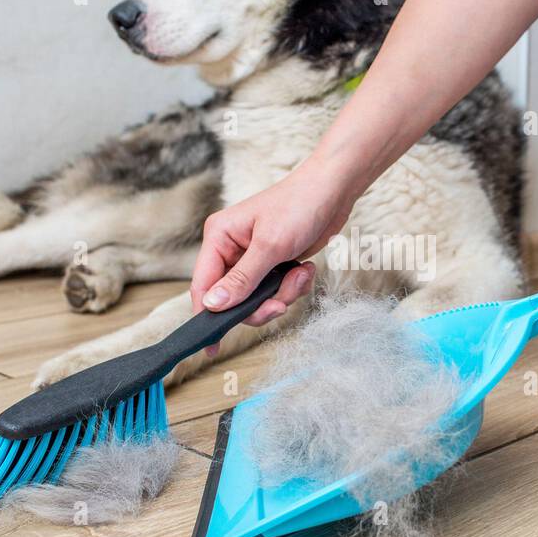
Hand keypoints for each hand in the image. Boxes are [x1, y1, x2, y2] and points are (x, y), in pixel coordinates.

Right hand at [190, 162, 355, 328]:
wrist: (334, 191)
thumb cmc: (299, 206)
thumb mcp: (269, 246)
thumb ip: (241, 280)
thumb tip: (212, 306)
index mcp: (219, 238)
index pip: (203, 285)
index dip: (207, 315)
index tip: (211, 345)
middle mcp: (232, 249)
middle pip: (233, 299)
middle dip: (260, 304)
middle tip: (280, 302)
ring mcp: (254, 258)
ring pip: (258, 299)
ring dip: (282, 294)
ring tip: (300, 274)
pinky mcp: (274, 263)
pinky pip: (277, 291)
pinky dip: (293, 286)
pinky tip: (305, 269)